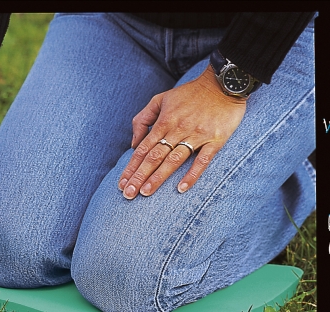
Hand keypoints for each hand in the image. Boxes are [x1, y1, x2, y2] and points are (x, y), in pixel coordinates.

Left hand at [118, 66, 246, 198]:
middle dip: (139, 176)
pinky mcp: (215, 140)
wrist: (224, 82)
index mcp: (164, 122)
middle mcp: (178, 129)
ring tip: (145, 193)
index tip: (121, 184)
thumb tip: (133, 143)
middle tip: (128, 194)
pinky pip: (202, 160)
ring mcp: (197, 135)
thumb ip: (143, 119)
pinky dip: (192, 175)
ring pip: (174, 160)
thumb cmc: (190, 94)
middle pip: (154, 157)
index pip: (143, 149)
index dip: (131, 167)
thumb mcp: (161, 99)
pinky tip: (181, 188)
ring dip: (158, 177)